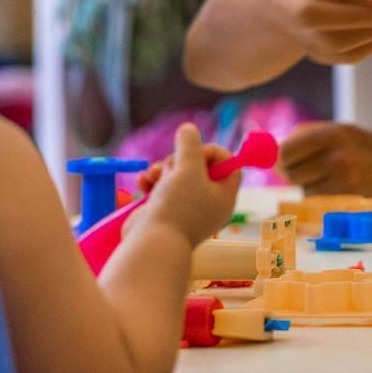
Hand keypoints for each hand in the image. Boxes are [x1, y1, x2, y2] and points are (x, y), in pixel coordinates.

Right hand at [129, 123, 240, 244]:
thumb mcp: (188, 169)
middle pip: (200, 165)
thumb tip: (188, 129)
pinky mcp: (165, 210)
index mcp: (224, 195)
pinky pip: (162, 186)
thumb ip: (190, 146)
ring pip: (178, 174)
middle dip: (180, 159)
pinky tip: (143, 183)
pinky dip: (153, 181)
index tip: (195, 151)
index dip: (212, 151)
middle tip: (171, 167)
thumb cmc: (177, 207)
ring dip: (163, 169)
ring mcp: (186, 207)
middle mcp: (208, 202)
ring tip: (152, 177)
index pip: (228, 163)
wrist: (151, 243)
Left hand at [278, 122, 371, 204]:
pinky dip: (323, 197)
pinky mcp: (350, 199)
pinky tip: (343, 190)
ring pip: (303, 187)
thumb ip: (312, 138)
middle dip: (292, 171)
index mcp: (334, 132)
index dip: (280, 156)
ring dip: (309, 185)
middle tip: (309, 169)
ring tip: (334, 177)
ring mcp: (343, 179)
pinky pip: (319, 200)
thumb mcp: (348, 134)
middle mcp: (337, 154)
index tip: (281, 159)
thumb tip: (275, 151)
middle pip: (290, 170)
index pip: (287, 148)